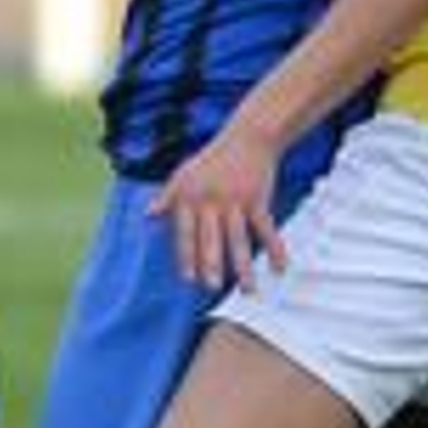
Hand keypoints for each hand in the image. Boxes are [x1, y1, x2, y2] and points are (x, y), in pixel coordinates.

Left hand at [148, 117, 285, 291]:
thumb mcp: (183, 174)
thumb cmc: (212, 159)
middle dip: (211, 264)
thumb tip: (148, 216)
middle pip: (211, 238)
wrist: (247, 138)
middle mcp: (211, 200)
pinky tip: (279, 267)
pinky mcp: (257, 199)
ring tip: (248, 290)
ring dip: (244, 266)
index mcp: (189, 197)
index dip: (186, 256)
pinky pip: (266, 229)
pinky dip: (275, 248)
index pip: (184, 232)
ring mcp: (235, 200)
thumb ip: (167, 197)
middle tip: (212, 287)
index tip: (188, 280)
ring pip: (239, 238)